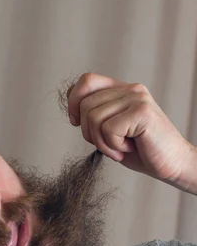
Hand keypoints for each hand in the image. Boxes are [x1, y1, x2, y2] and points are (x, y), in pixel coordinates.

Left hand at [66, 73, 195, 189]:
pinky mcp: (142, 112)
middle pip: (85, 104)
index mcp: (121, 90)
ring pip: (94, 118)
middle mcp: (130, 89)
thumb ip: (96, 116)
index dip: (73, 102)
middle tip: (108, 144)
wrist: (172, 164)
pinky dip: (113, 146)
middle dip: (88, 132)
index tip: (76, 123)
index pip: (86, 81)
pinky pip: (108, 129)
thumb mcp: (111, 130)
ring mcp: (137, 98)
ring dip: (102, 142)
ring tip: (120, 147)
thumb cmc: (141, 150)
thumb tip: (73, 112)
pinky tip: (129, 148)